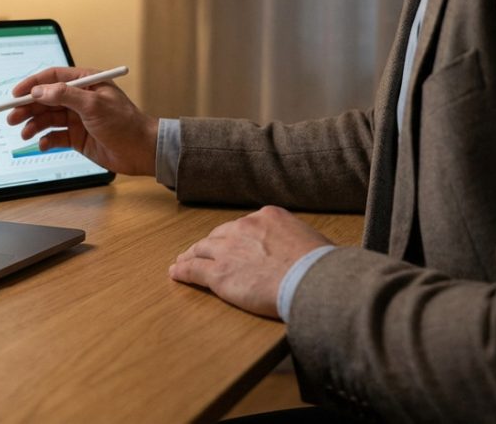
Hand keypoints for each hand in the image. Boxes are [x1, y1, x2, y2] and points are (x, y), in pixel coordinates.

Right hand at [5, 66, 158, 176]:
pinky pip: (55, 136)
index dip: (32, 84)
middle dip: (28, 107)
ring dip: (34, 124)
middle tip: (12, 117)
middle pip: (45, 99)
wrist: (141, 151)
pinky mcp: (77, 137)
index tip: (15, 94)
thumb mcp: (94, 104)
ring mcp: (77, 118)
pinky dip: (46, 140)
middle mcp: (79, 98)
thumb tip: (40, 91)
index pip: (52, 78)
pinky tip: (42, 144)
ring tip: (25, 133)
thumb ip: (65, 95)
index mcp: (85, 83)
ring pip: (47, 118)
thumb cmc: (125, 123)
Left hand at [169, 206, 332, 318]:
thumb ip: (297, 240)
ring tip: (183, 260)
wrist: (310, 279)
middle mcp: (244, 228)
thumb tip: (301, 251)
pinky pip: (194, 269)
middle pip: (219, 235)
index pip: (244, 226)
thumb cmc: (320, 265)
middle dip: (210, 244)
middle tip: (201, 251)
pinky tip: (176, 272)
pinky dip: (182, 270)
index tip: (232, 243)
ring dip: (191, 255)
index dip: (235, 237)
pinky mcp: (219, 273)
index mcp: (267, 216)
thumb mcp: (312, 239)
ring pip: (202, 249)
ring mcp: (228, 249)